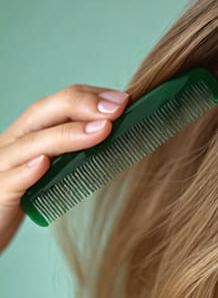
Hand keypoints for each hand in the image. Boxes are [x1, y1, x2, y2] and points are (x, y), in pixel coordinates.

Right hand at [0, 85, 127, 253]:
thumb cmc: (26, 200)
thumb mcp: (55, 172)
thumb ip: (79, 155)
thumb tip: (121, 142)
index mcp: (31, 135)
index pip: (59, 103)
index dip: (91, 97)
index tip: (124, 100)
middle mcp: (14, 144)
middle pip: (44, 113)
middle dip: (82, 105)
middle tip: (118, 108)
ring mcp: (1, 167)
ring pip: (30, 144)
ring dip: (67, 135)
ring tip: (101, 130)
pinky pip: (8, 180)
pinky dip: (26, 171)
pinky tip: (43, 165)